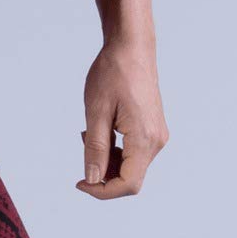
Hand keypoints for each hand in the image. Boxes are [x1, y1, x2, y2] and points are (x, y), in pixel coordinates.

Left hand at [76, 35, 168, 199]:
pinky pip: (132, 154)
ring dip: (106, 161)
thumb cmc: (113, 73)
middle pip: (129, 179)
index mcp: (145, 138)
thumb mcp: (96, 112)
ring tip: (89, 134)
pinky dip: (113, 151)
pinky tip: (100, 131)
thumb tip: (92, 179)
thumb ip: (95, 149)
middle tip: (84, 147)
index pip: (128, 184)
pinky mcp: (151, 130)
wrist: (131, 47)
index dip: (102, 191)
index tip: (80, 182)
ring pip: (129, 167)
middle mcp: (156, 141)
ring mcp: (156, 135)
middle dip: (102, 174)